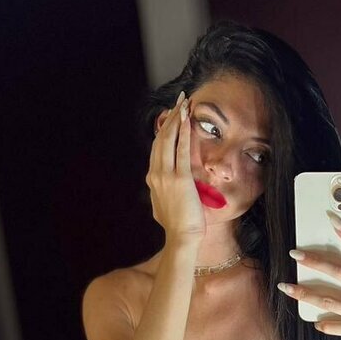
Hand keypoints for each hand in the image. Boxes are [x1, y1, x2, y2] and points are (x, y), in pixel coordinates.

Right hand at [147, 91, 206, 241]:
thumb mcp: (165, 206)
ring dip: (176, 119)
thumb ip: (164, 193)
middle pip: (160, 139)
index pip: (157, 148)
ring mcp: (166, 176)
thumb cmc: (179, 227)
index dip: (165, 130)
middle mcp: (155, 174)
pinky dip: (184, 133)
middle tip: (180, 101)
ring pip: (168, 140)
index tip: (173, 116)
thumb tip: (166, 190)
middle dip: (170, 117)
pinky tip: (188, 119)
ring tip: (184, 103)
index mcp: (152, 179)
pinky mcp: (180, 179)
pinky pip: (181, 150)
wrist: (182, 238)